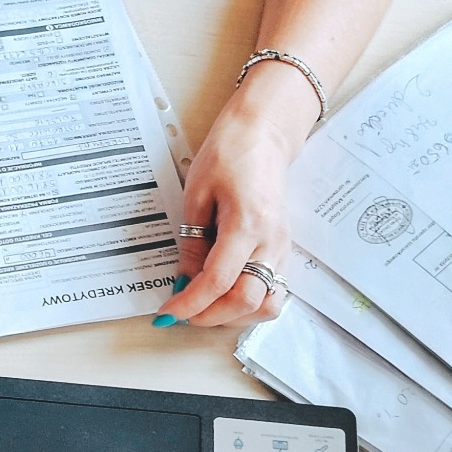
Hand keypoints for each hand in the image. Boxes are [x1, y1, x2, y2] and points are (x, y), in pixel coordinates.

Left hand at [154, 100, 291, 330]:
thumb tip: (186, 278)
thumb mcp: (197, 193)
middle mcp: (271, 242)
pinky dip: (249, 302)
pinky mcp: (283, 250)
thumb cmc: (230, 154)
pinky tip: (225, 293)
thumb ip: (193, 241)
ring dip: (235, 315)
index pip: (218, 281)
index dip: (190, 303)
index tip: (169, 310)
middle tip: (183, 311)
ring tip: (206, 305)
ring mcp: (282, 248)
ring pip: (266, 304)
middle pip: (247, 302)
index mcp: (247, 224)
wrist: (264, 135)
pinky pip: (272, 290)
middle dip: (211, 316)